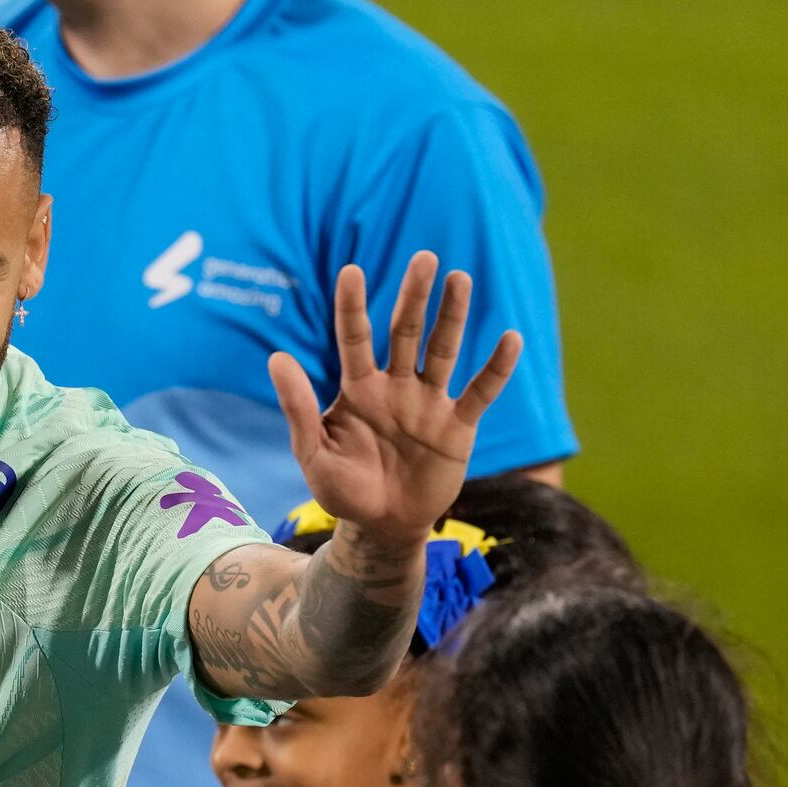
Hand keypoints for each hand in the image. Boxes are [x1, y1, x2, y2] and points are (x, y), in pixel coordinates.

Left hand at [269, 251, 522, 543]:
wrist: (383, 528)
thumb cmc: (343, 491)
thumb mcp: (313, 453)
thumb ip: (299, 407)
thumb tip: (276, 357)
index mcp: (359, 388)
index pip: (355, 338)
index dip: (353, 306)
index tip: (351, 270)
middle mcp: (396, 387)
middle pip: (406, 332)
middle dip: (415, 296)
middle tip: (425, 258)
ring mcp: (429, 403)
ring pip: (443, 352)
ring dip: (453, 317)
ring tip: (460, 279)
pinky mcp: (458, 427)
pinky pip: (480, 393)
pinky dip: (496, 369)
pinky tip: (511, 339)